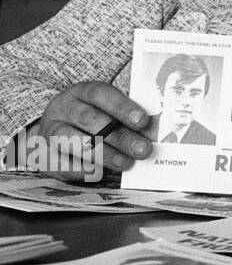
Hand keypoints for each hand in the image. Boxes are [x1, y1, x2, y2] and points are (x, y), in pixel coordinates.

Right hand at [36, 81, 153, 179]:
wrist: (54, 129)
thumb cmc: (93, 117)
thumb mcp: (107, 109)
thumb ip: (128, 117)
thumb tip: (154, 132)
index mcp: (82, 92)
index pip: (101, 94)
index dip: (122, 107)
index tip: (143, 121)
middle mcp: (64, 109)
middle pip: (91, 120)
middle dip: (120, 137)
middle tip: (143, 149)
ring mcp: (51, 131)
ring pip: (75, 142)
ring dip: (104, 154)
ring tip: (126, 163)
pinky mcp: (44, 155)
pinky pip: (61, 164)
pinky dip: (82, 170)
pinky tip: (100, 173)